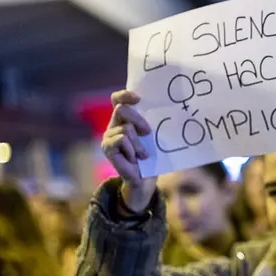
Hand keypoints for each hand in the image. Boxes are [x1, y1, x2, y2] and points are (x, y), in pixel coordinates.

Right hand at [101, 90, 156, 212]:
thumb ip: (153, 123)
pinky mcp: (107, 148)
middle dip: (138, 119)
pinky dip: (132, 149)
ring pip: (125, 128)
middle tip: (148, 132)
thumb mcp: (155, 138)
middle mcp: (114, 125)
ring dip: (138, 143)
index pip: (118, 99)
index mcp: (125, 119)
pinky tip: (135, 159)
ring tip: (143, 154)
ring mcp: (108, 136)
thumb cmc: (152, 157)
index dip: (125, 95)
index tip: (138, 98)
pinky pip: (121, 140)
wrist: (146, 180)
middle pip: (121, 109)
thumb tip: (169, 109)